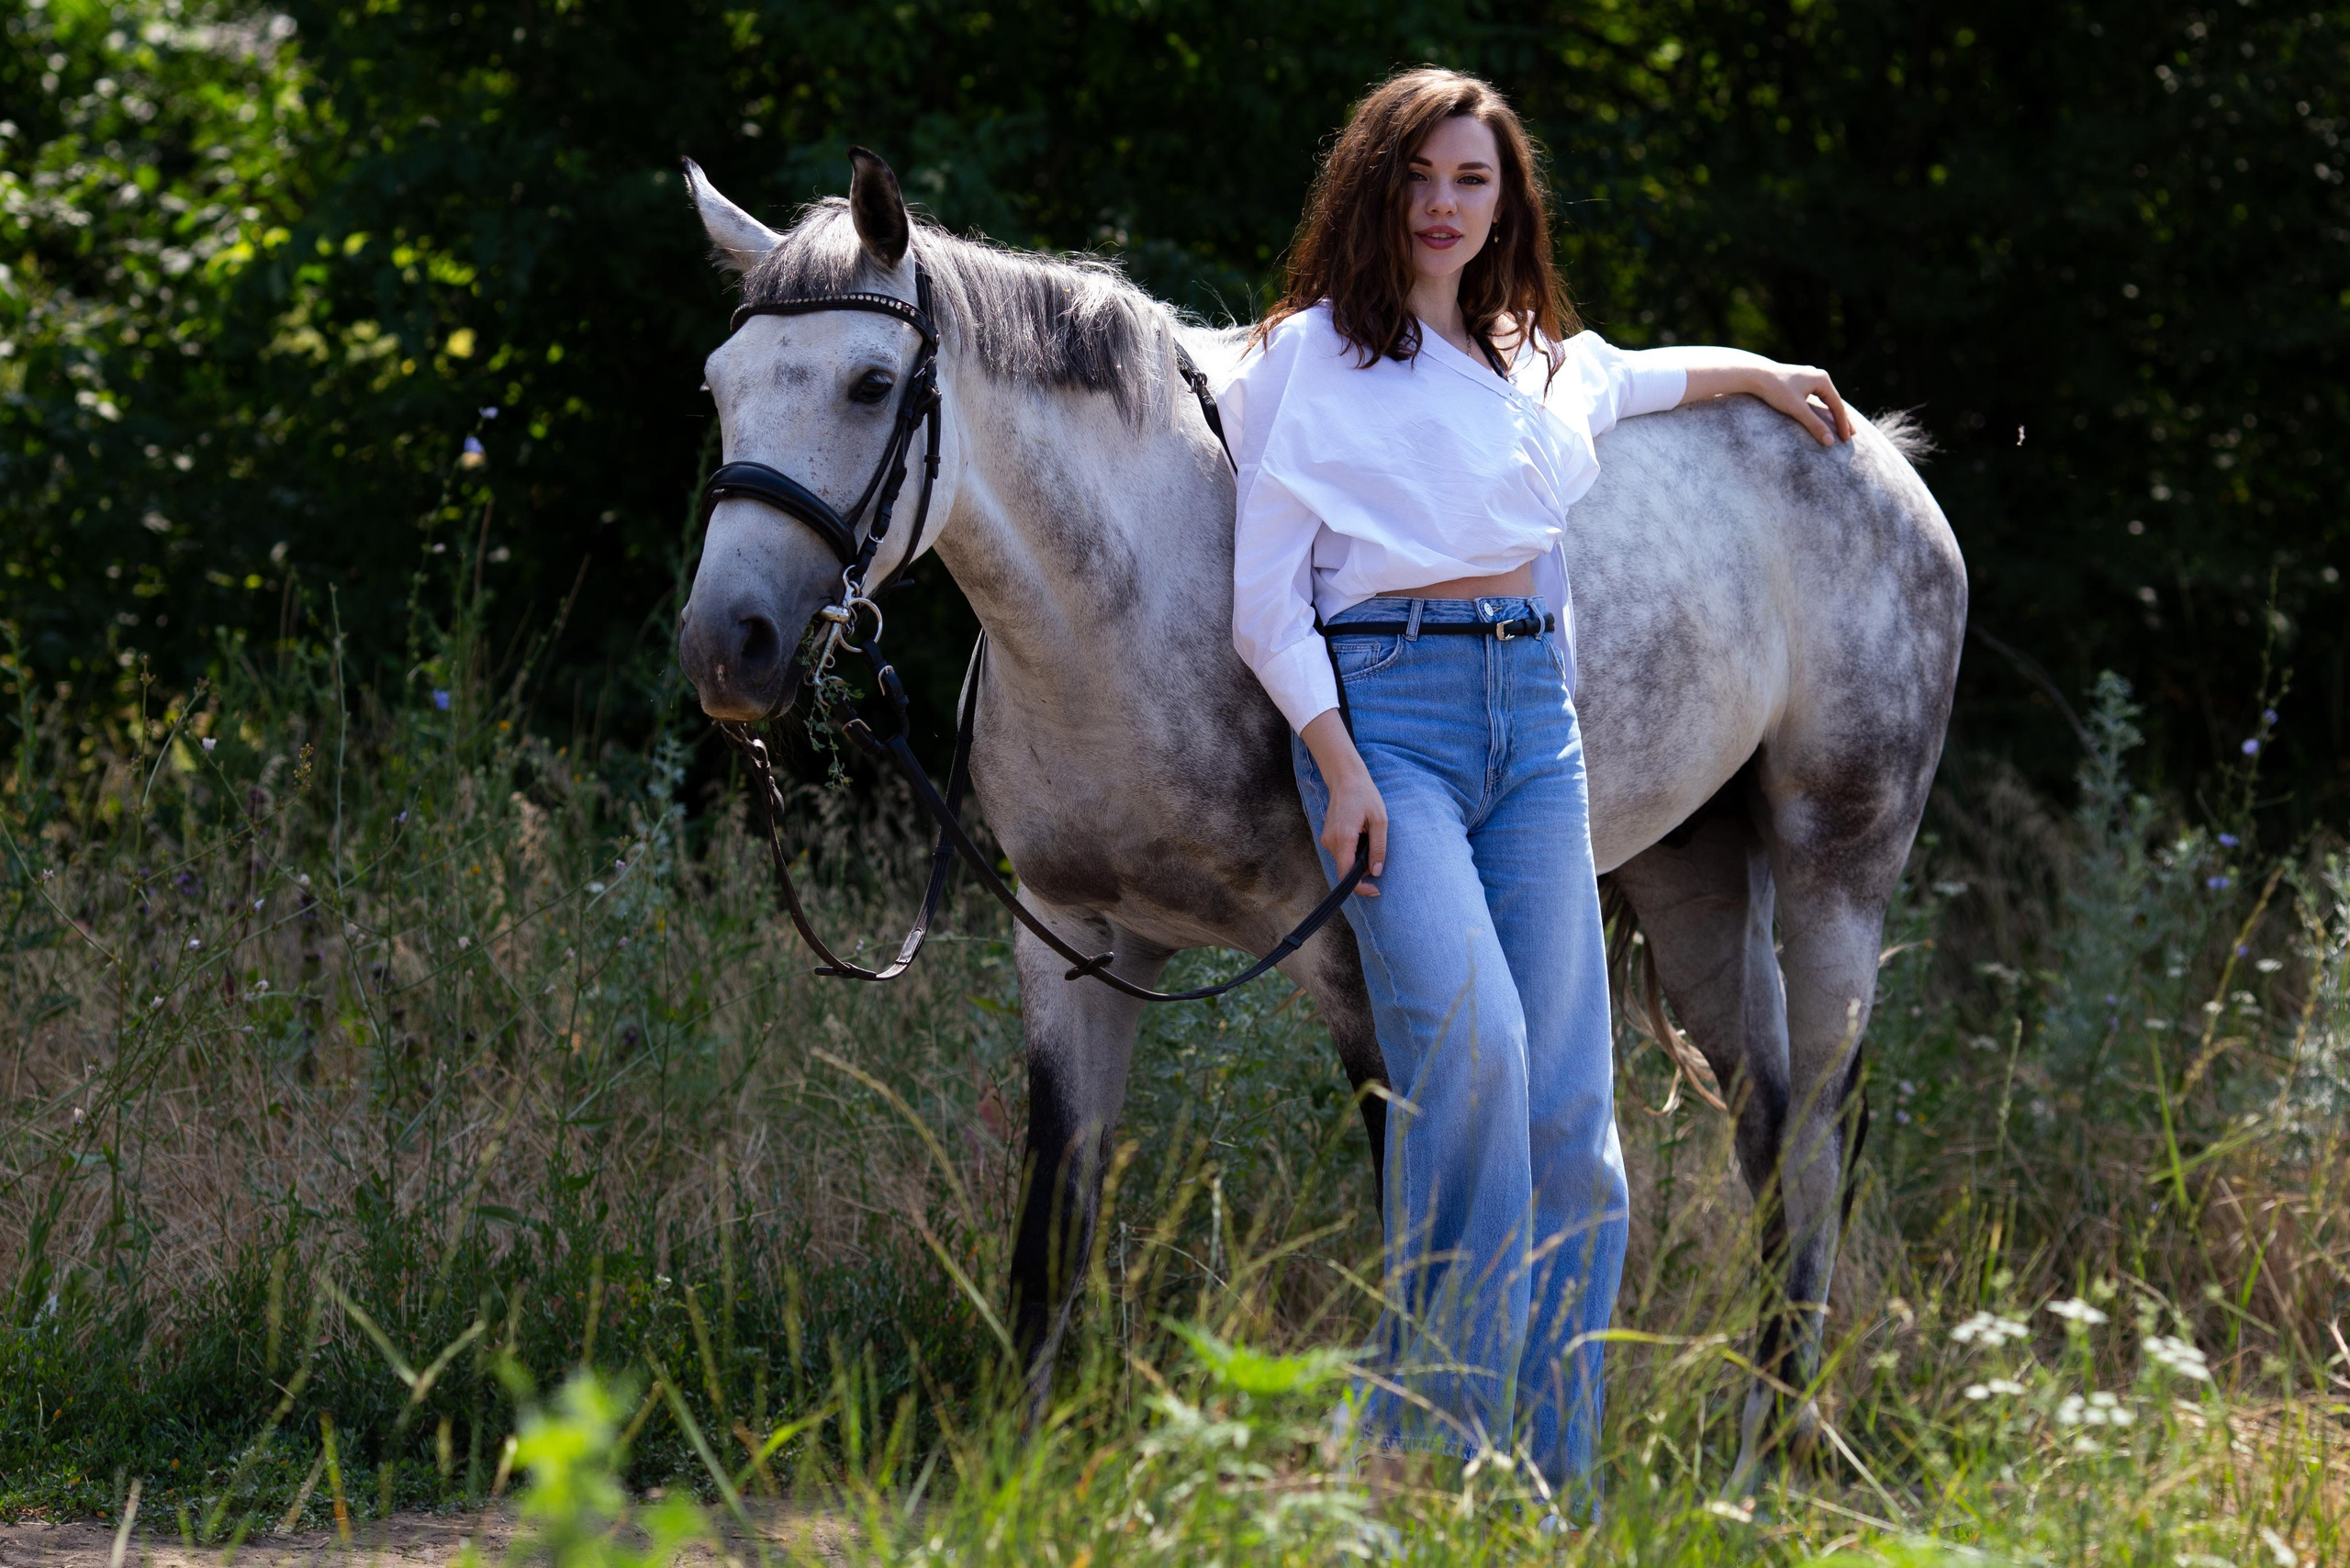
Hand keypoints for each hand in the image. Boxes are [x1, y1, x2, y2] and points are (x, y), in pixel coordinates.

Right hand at [1299, 709, 1387, 896]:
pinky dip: (1354, 851)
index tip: (1375, 890)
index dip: (1360, 888)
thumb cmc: (1365, 796)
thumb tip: (1377, 871)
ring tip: (1369, 835)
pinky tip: (1361, 833)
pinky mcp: (1328, 837)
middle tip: (1377, 849)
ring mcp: (1327, 840)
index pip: (1346, 875)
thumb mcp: (1380, 821)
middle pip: (1346, 870)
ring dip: (1359, 858)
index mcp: (1343, 838)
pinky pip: (1342, 853)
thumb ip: (1379, 848)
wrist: (1346, 778)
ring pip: (1345, 861)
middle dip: (1363, 869)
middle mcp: (1330, 842)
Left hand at [1747, 362, 1853, 445]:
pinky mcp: (1800, 381)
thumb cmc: (1776, 391)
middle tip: (1850, 436)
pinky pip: (1817, 397)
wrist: (1755, 375)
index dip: (1842, 424)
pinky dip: (1822, 408)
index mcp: (1822, 380)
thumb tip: (1830, 442)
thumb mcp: (1797, 410)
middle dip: (1842, 419)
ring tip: (1841, 427)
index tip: (1845, 439)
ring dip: (1833, 414)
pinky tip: (1824, 415)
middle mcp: (1819, 376)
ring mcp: (1810, 377)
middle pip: (1834, 401)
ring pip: (1826, 399)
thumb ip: (1814, 425)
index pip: (1837, 406)